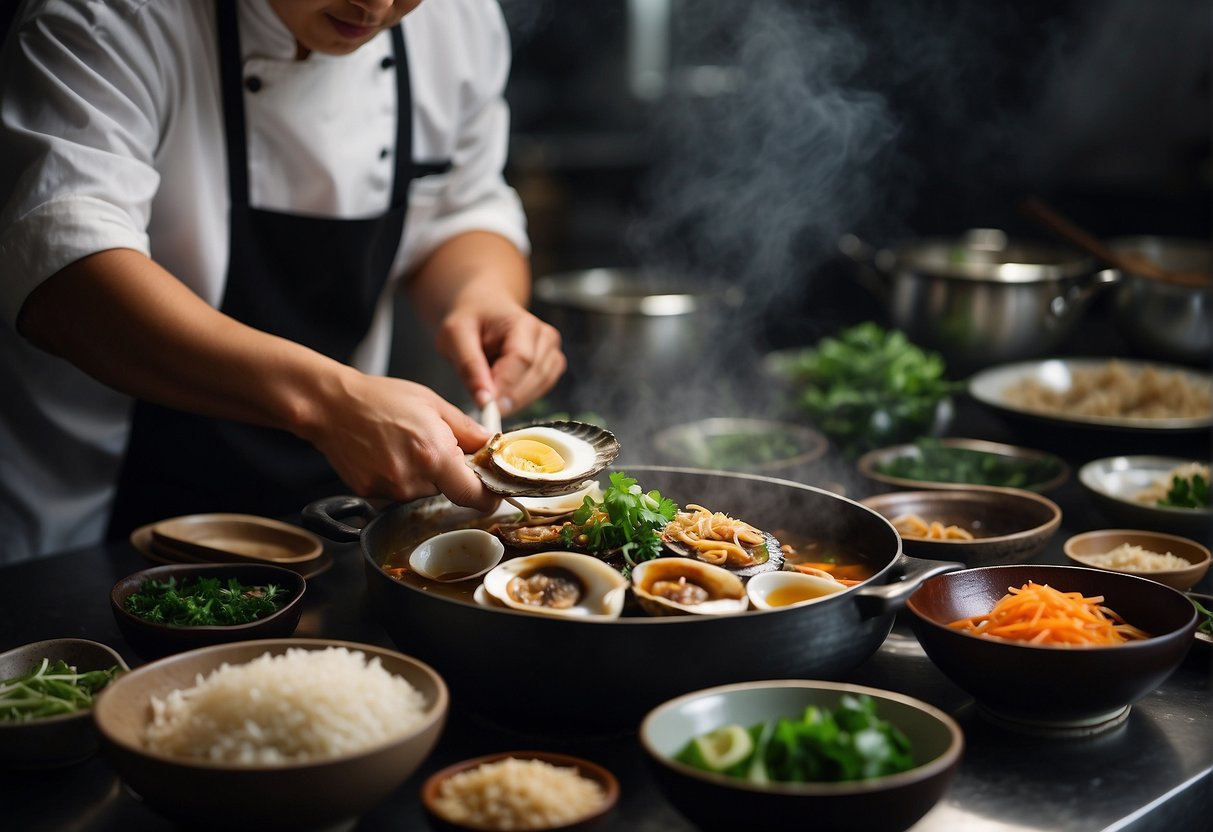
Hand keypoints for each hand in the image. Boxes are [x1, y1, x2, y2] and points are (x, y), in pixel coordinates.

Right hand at [303, 371, 500, 511]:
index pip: (475, 496)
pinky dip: (401, 477)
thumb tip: (491, 445)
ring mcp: (390, 491)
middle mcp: (413, 480)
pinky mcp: (371, 495)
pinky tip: (388, 454)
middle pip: (449, 491)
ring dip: (424, 475)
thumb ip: (468, 430)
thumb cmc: (380, 399)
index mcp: (435, 456)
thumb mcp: (433, 404)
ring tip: (404, 445)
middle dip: (450, 473)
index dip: (488, 496)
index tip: (493, 490)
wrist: (331, 406)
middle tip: (434, 445)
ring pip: (424, 492)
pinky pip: (400, 492)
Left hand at [437, 301, 565, 414]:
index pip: (521, 359)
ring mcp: (552, 351)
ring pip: (541, 386)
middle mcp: (545, 336)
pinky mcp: (552, 365)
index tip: (487, 406)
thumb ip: (469, 366)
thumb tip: (484, 400)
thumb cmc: (469, 321)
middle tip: (486, 412)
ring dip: (517, 400)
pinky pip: (542, 389)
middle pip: (535, 375)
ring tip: (491, 400)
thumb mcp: (455, 337)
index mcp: (523, 323)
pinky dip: (523, 398)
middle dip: (510, 398)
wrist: (483, 310)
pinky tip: (504, 396)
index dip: (506, 386)